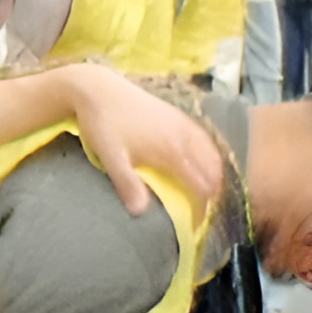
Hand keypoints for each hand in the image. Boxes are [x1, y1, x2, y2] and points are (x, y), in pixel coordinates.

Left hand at [57, 65, 222, 214]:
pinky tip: (199, 163)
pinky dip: (209, 156)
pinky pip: (205, 140)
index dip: (203, 208)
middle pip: (213, 172)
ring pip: (213, 155)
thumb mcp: (111, 157)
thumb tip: (140, 213)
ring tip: (204, 192)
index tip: (197, 225)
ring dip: (213, 175)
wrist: (97, 87)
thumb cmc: (103, 123)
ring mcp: (184, 124)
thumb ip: (127, 184)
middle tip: (202, 211)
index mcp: (172, 151)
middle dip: (213, 194)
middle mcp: (186, 137)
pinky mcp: (179, 115)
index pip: (202, 187)